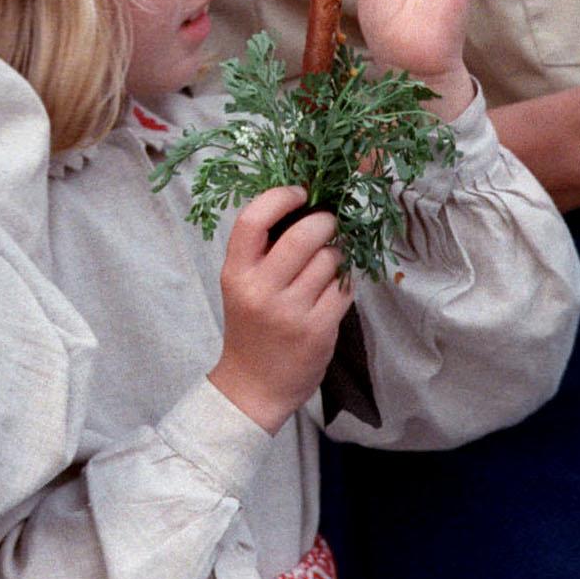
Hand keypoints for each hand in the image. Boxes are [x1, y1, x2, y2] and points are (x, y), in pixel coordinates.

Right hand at [208, 187, 352, 434]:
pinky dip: (344, 282)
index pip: (252, 220)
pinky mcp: (318, 329)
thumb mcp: (240, 285)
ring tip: (328, 264)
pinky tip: (334, 289)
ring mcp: (290, 311)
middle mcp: (260, 290)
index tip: (299, 192)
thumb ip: (261, 250)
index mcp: (235, 272)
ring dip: (336, 255)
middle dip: (324, 222)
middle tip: (328, 223)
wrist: (254, 385)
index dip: (279, 197)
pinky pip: (343, 288)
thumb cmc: (250, 327)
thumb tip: (302, 206)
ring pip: (329, 260)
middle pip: (302, 235)